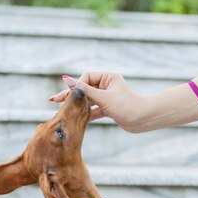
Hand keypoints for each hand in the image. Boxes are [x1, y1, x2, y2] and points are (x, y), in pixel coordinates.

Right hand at [49, 71, 197, 132]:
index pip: (86, 77)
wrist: (144, 120)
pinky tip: (73, 118)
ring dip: (76, 105)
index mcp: (108, 76)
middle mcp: (107, 85)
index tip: (69, 96)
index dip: (77, 86)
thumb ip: (84, 90)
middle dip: (71, 95)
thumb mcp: (103, 98)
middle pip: (84, 88)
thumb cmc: (127, 106)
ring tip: (60, 109)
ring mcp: (107, 97)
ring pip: (87, 100)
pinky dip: (84, 113)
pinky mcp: (108, 108)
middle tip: (53, 100)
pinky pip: (92, 109)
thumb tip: (66, 79)